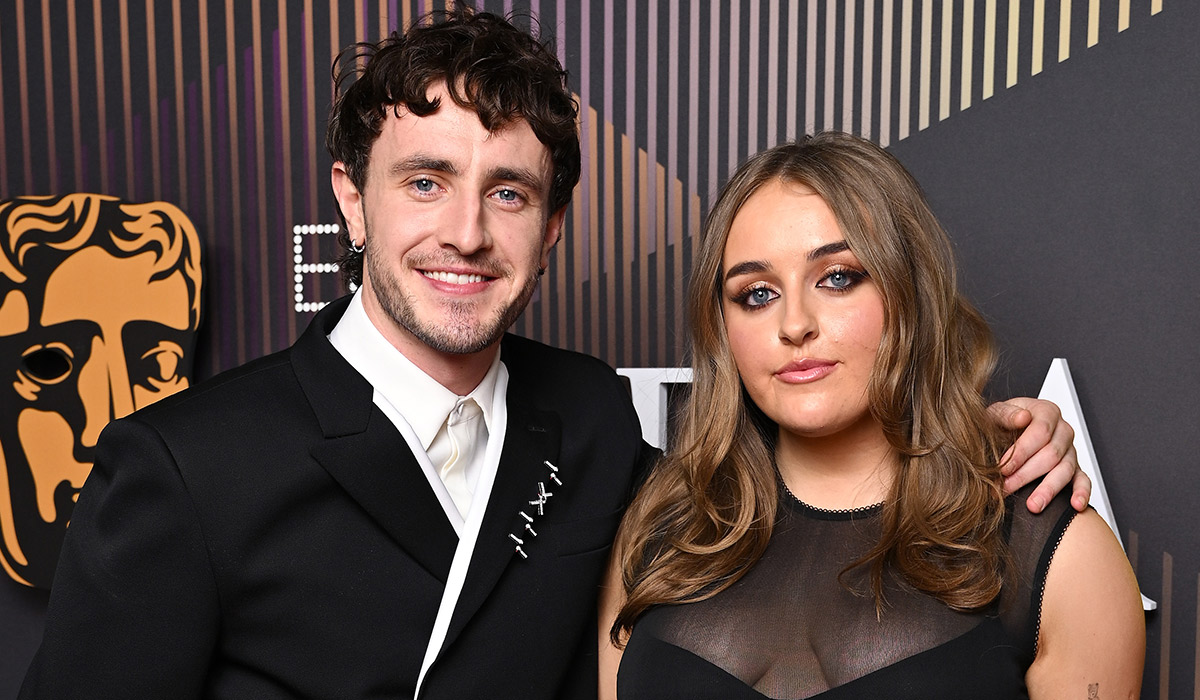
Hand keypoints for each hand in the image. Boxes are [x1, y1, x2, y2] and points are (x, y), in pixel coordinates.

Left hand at [988, 397, 1090, 513]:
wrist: (1006, 430)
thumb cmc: (1002, 422)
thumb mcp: (996, 413)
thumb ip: (1007, 414)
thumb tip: (1022, 417)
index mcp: (1047, 413)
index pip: (1040, 432)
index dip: (1021, 452)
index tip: (1003, 468)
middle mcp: (1062, 431)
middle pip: (1051, 455)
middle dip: (1026, 474)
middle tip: (1007, 488)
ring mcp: (1071, 451)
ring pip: (1065, 470)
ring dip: (1048, 489)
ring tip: (1033, 505)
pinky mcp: (1075, 468)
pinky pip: (1083, 480)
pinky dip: (1082, 493)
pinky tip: (1075, 505)